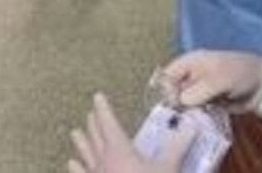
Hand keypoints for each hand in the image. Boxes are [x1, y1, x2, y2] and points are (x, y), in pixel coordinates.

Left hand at [68, 94, 195, 172]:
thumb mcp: (168, 167)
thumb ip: (178, 144)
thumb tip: (191, 124)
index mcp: (119, 150)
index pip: (108, 123)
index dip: (103, 109)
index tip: (98, 96)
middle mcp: (103, 160)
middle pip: (95, 136)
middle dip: (94, 124)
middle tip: (91, 113)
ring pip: (85, 155)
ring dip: (81, 142)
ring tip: (74, 132)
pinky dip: (77, 168)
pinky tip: (71, 164)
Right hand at [158, 51, 261, 110]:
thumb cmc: (241, 73)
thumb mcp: (218, 79)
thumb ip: (197, 91)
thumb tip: (181, 102)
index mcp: (190, 62)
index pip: (167, 76)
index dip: (168, 90)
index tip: (177, 103)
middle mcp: (191, 76)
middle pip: (173, 93)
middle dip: (179, 105)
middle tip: (190, 113)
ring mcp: (198, 91)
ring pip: (183, 106)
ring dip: (190, 113)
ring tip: (202, 115)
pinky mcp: (206, 105)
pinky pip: (195, 113)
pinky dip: (198, 118)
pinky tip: (207, 119)